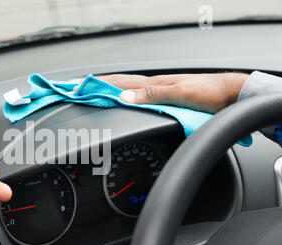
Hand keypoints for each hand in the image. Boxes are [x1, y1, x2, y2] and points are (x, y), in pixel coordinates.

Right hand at [88, 73, 248, 113]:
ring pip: (126, 88)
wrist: (229, 94)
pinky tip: (121, 96)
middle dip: (97, 86)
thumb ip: (152, 94)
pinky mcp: (164, 95)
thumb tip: (124, 97)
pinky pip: (136, 94)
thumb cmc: (208, 93)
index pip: (118, 84)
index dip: (97, 86)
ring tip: (93, 90)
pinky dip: (122, 94)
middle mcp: (152, 85)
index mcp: (153, 83)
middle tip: (78, 89)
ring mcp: (158, 89)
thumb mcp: (180, 94)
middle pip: (118, 84)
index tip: (78, 89)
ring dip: (108, 88)